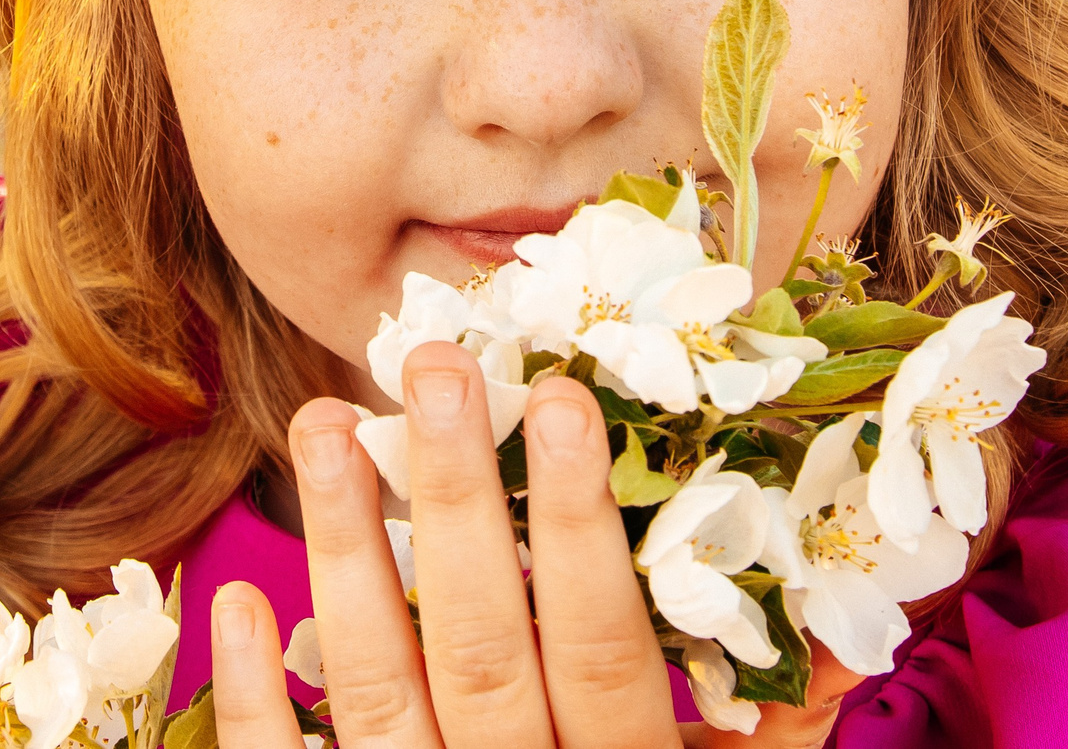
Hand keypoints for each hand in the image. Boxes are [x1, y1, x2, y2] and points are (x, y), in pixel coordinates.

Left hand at [207, 342, 860, 748]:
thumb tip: (832, 653)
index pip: (601, 650)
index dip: (577, 525)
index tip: (555, 397)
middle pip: (477, 648)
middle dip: (448, 501)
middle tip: (429, 368)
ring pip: (370, 693)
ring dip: (340, 556)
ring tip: (318, 429)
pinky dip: (248, 700)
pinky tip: (235, 599)